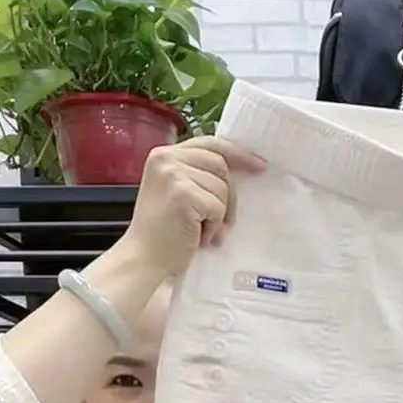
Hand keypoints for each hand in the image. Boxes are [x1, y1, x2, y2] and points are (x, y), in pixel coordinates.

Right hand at [126, 136, 266, 278]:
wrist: (144, 258)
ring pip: (222, 187)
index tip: (258, 164)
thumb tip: (241, 170)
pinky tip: (198, 237)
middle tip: (226, 221)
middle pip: (220, 164)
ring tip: (202, 232)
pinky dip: (214, 227)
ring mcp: (173, 175)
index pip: (209, 143)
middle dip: (230, 195)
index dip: (237, 153)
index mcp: (164, 155)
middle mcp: (166, 158)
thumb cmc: (163, 233)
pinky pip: (217, 207)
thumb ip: (198, 176)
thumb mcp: (177, 193)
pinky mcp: (183, 194)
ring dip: (219, 215)